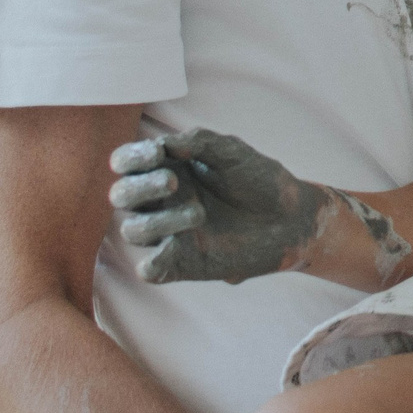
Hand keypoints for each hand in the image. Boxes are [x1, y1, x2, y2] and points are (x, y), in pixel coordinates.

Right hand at [107, 128, 328, 284]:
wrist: (290, 218)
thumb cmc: (258, 179)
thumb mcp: (232, 152)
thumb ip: (199, 142)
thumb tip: (166, 145)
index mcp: (166, 168)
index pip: (127, 163)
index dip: (131, 157)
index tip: (156, 153)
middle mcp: (161, 201)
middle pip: (121, 196)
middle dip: (139, 188)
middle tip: (172, 181)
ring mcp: (168, 233)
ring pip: (133, 230)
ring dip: (157, 221)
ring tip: (199, 213)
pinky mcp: (181, 263)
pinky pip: (150, 270)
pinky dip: (150, 264)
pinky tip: (167, 253)